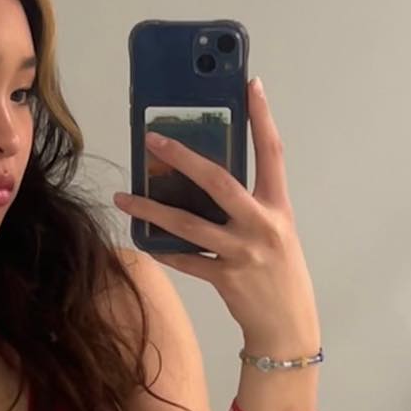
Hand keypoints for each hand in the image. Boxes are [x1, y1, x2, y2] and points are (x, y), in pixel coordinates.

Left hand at [113, 77, 319, 343]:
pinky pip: (184, 260)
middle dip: (183, 158)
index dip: (262, 117)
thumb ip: (248, 204)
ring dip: (151, 209)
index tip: (250, 84)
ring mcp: (243, 253)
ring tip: (123, 197)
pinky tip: (142, 239)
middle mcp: (263, 225)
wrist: (287, 326)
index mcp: (278, 207)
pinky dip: (161, 248)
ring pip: (189, 225)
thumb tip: (204, 178)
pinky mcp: (225, 278)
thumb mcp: (275, 230)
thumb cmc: (279, 272)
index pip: (272, 152)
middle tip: (153, 139)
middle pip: (219, 182)